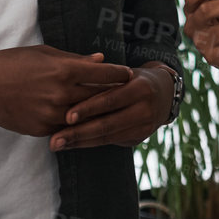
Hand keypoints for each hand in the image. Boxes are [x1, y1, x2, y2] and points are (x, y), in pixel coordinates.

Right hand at [0, 44, 133, 136]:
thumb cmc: (11, 63)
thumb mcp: (44, 53)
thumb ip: (75, 59)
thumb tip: (100, 60)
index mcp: (65, 70)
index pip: (104, 74)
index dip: (119, 74)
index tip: (129, 74)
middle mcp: (62, 94)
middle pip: (100, 97)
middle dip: (115, 94)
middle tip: (129, 93)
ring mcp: (52, 115)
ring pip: (86, 116)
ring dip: (99, 112)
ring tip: (112, 107)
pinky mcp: (43, 130)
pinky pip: (67, 127)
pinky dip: (77, 123)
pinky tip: (86, 120)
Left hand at [50, 62, 175, 150]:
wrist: (164, 93)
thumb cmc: (132, 78)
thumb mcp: (121, 73)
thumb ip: (100, 77)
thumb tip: (69, 81)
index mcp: (140, 87)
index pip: (110, 100)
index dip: (88, 108)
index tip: (66, 116)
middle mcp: (145, 109)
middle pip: (107, 124)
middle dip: (78, 133)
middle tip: (54, 140)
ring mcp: (144, 127)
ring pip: (107, 137)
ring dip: (79, 142)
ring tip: (57, 145)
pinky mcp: (139, 139)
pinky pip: (110, 142)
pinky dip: (89, 143)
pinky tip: (72, 145)